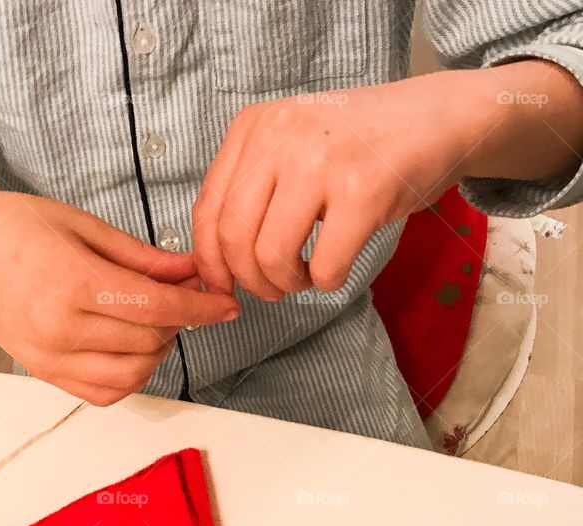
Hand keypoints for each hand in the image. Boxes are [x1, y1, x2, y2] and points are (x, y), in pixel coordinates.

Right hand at [0, 174, 238, 404]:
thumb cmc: (12, 226)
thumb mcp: (81, 225)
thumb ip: (140, 256)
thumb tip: (190, 272)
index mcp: (71, 282)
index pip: (157, 306)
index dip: (202, 308)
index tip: (227, 305)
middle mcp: (59, 327)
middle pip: (150, 340)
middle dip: (181, 322)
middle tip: (185, 297)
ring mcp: (48, 356)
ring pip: (132, 375)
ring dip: (157, 352)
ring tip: (154, 321)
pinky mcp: (42, 371)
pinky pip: (103, 392)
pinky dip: (130, 376)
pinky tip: (131, 348)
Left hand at [192, 74, 479, 300]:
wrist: (437, 117)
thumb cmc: (357, 146)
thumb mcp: (289, 146)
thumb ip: (250, 189)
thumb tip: (214, 264)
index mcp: (253, 127)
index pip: (207, 210)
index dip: (210, 261)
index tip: (223, 285)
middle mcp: (279, 137)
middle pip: (233, 237)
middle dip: (247, 279)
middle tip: (271, 288)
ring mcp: (320, 162)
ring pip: (271, 255)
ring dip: (285, 283)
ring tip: (304, 277)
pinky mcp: (363, 192)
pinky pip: (325, 266)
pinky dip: (326, 282)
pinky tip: (334, 269)